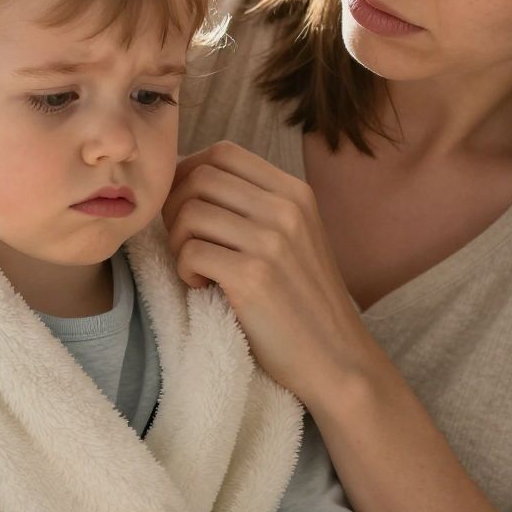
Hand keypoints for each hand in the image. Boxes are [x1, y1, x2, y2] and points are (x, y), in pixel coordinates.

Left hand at [161, 141, 372, 411]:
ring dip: (178, 241)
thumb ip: (256, 206)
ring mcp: (272, 242)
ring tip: (196, 268)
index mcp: (296, 193)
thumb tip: (189, 179)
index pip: (223, 152)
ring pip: (190, 212)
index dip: (190, 173)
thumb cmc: (303, 301)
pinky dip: (185, 270)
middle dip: (176, 207)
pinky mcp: (254, 277)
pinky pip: (191, 252)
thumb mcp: (295, 238)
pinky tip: (203, 287)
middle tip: (186, 242)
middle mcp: (286, 209)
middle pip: (200, 177)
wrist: (335, 358)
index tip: (186, 207)